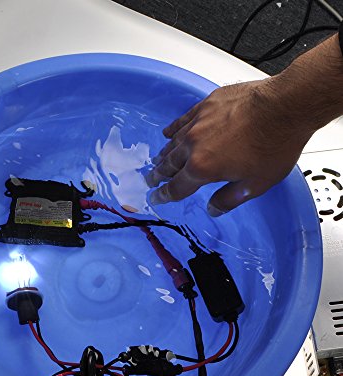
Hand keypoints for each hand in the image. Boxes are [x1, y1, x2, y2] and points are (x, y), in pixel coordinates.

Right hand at [146, 79, 312, 215]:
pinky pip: (182, 120)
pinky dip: (173, 129)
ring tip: (158, 160)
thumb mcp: (255, 184)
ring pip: (173, 143)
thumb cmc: (274, 143)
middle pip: (169, 164)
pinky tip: (168, 132)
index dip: (164, 195)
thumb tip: (213, 209)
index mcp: (202, 168)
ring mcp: (198, 123)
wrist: (286, 105)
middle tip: (151, 180)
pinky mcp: (206, 105)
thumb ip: (229, 199)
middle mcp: (194, 145)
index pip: (176, 187)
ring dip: (164, 154)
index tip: (157, 198)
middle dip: (159, 175)